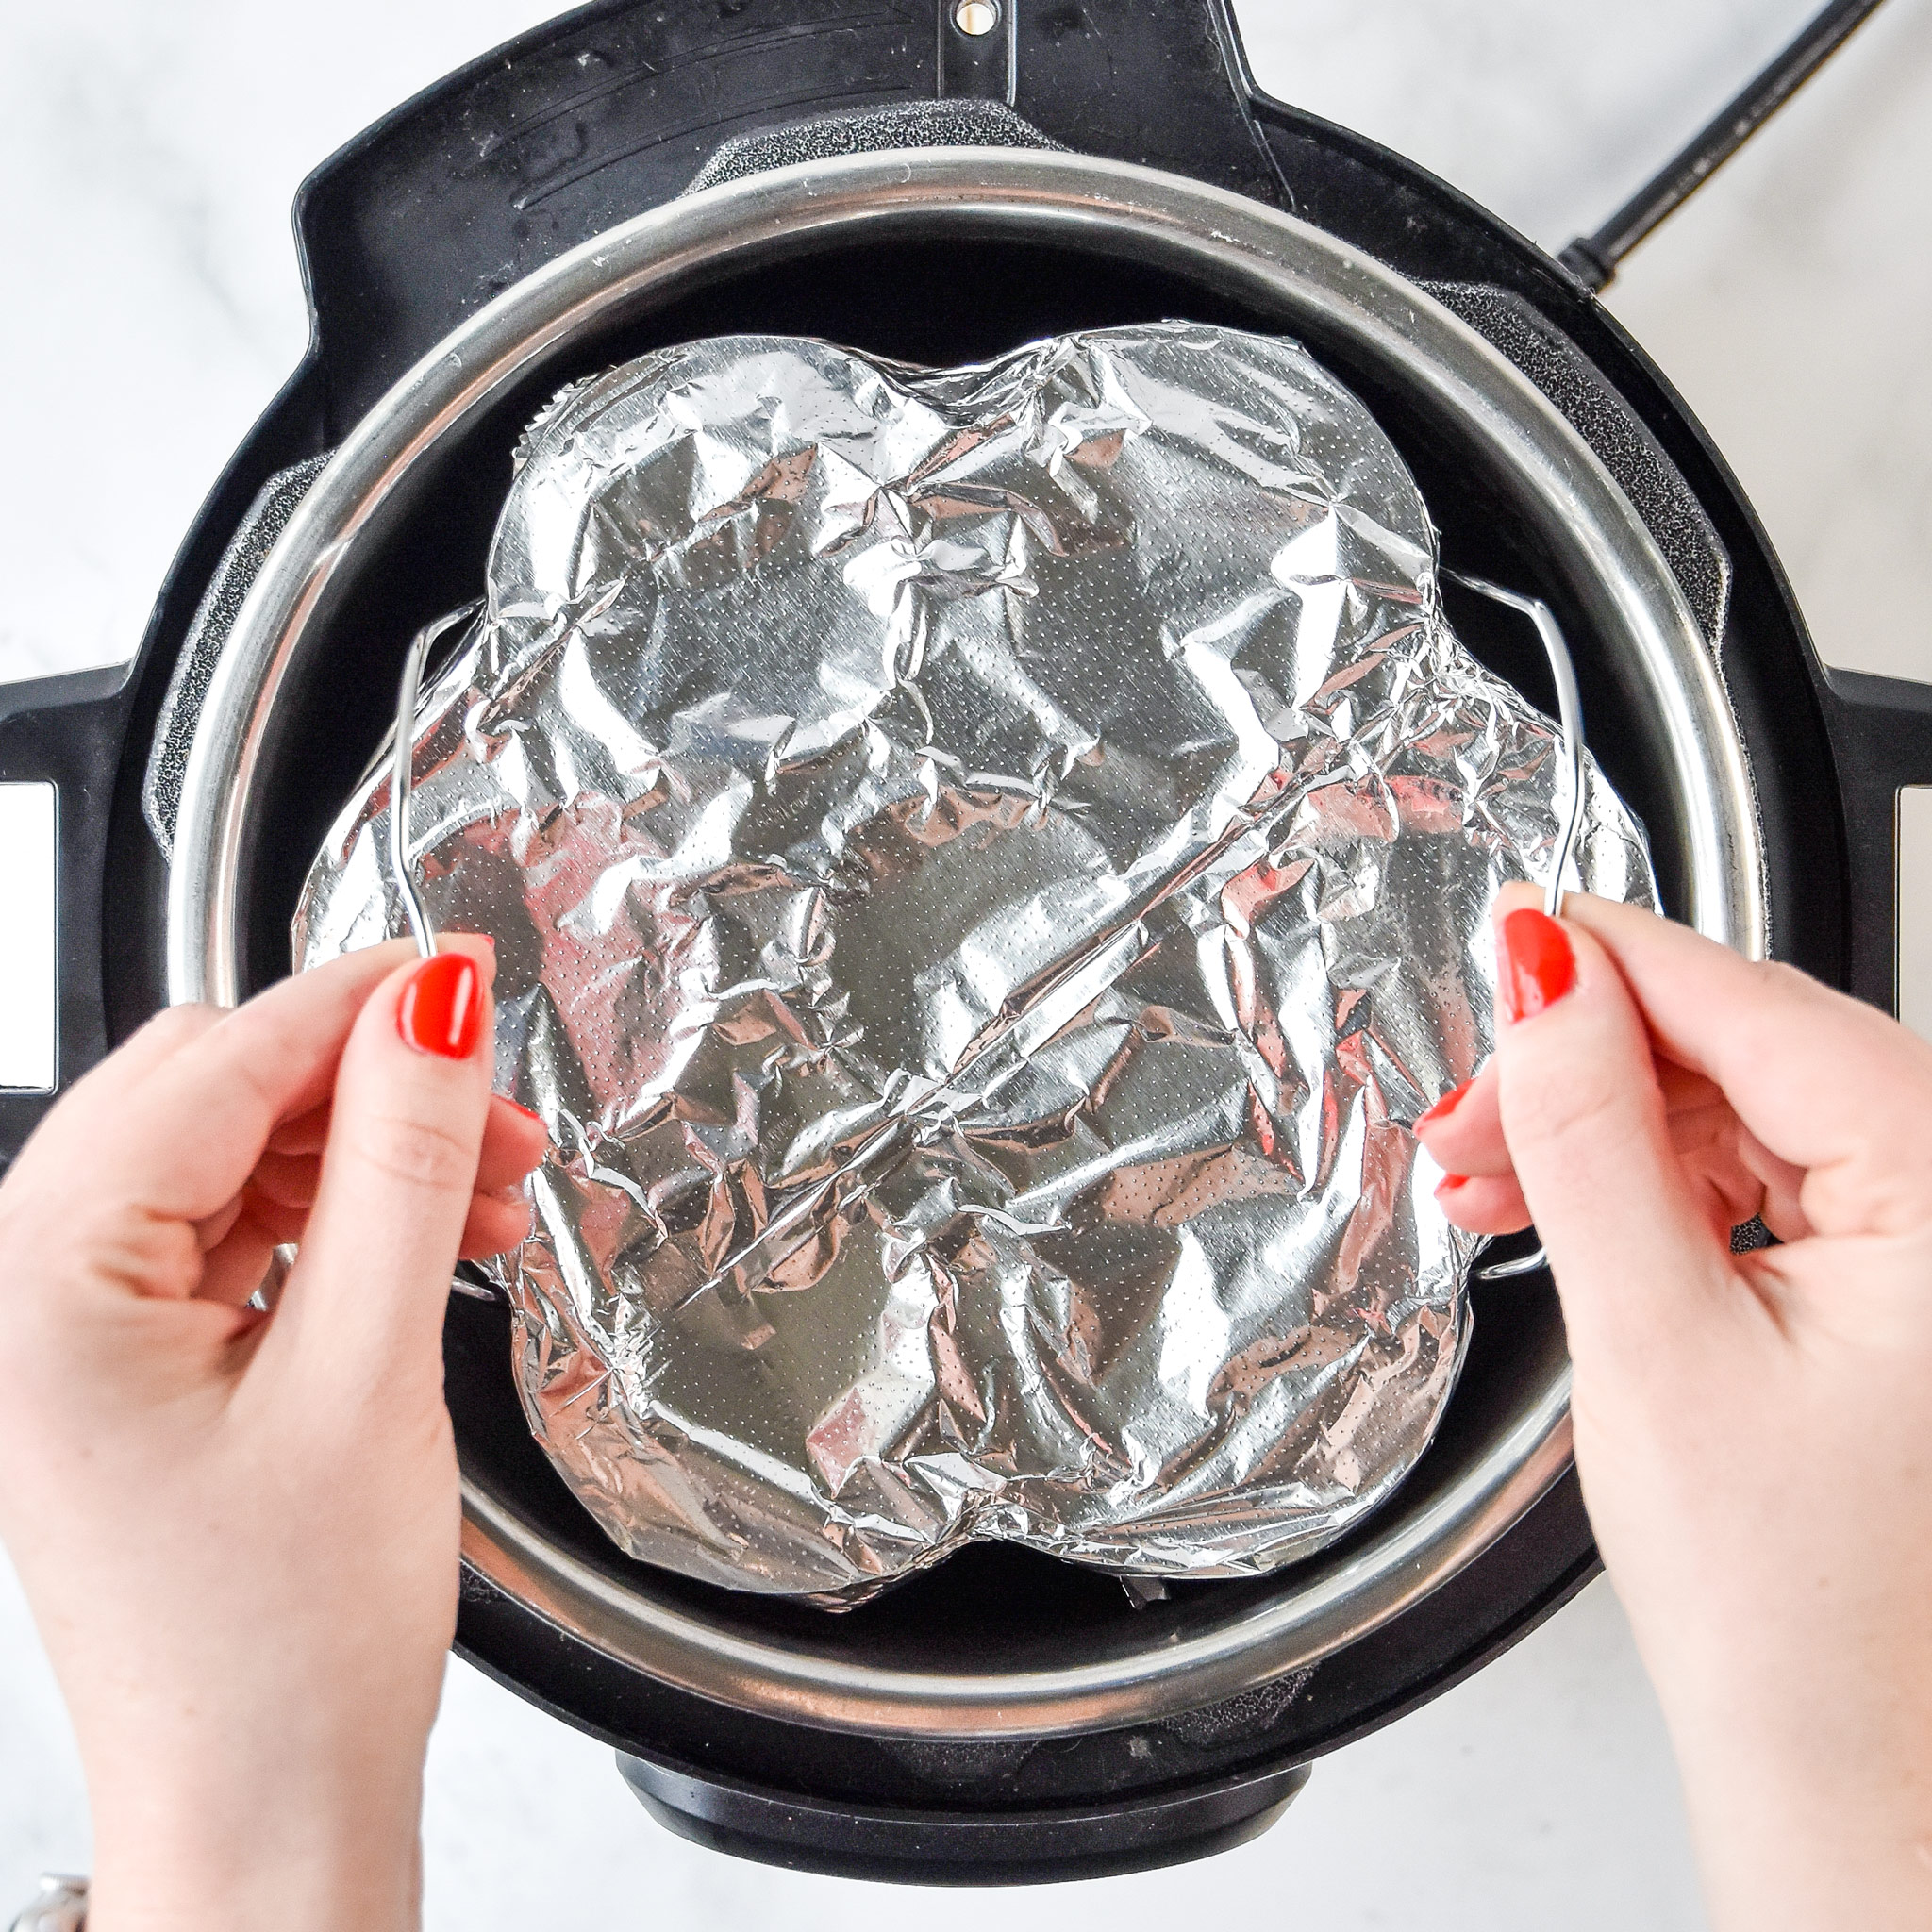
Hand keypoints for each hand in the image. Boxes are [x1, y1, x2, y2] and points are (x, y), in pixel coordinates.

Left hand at [0, 938, 544, 1931]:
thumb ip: (403, 1167)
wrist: (266, 1810)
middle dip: (367, 1086)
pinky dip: (340, 1221)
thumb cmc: (284, 1648)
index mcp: (37, 1290)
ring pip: (231, 1163)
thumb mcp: (367, 1375)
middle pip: (211, 1100)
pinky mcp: (127, 1372)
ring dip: (365, 1154)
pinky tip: (430, 1242)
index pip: (212, 1068)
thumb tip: (431, 1009)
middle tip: (496, 1108)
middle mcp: (23, 1299)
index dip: (354, 1002)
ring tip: (487, 1190)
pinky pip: (233, 1237)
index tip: (463, 964)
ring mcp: (68, 1338)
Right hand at [1417, 883, 1931, 1931]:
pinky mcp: (1893, 1275)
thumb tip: (1545, 977)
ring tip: (1491, 1184)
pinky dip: (1647, 1187)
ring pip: (1735, 1106)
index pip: (1751, 1000)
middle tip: (1462, 1122)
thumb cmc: (1795, 1607)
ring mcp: (1929, 1233)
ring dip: (1601, 1133)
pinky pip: (1754, 1174)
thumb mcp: (1657, 1340)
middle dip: (1583, 1071)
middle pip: (1741, 1046)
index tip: (1493, 943)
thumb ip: (1589, 1137)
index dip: (1599, 966)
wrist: (1849, 1760)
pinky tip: (1566, 1216)